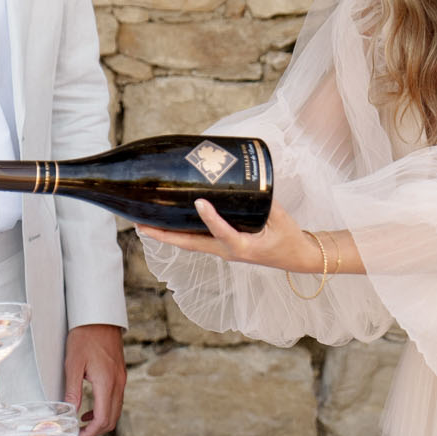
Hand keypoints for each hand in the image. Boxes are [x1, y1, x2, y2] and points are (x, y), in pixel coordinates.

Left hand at [63, 323, 126, 435]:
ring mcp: (121, 379)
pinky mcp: (120, 375)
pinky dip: (105, 410)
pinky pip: (116, 400)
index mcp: (107, 383)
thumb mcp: (73, 364)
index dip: (90, 433)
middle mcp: (118, 384)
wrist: (100, 317)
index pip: (102, 419)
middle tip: (79, 435)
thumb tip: (70, 412)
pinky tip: (90, 409)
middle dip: (96, 431)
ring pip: (116, 411)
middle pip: (112, 419)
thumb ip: (72, 390)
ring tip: (82, 424)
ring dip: (101, 421)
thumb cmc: (84, 337)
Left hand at [139, 198, 321, 275]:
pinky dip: (180, 232)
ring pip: (189, 243)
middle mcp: (227, 252)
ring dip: (167, 235)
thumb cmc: (289, 237)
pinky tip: (168, 223)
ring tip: (144, 224)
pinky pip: (197, 240)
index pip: (223, 232)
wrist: (295, 257)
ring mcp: (222, 251)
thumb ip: (263, 200)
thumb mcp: (281, 218)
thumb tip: (244, 179)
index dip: (211, 218)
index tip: (200, 202)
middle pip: (190, 244)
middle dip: (165, 235)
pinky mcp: (222, 247)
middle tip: (141, 225)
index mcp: (244, 247)